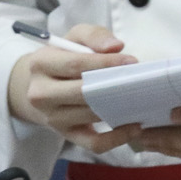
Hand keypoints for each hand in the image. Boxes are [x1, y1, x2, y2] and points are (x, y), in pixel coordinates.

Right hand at [6, 23, 143, 152]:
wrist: (39, 86)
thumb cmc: (63, 58)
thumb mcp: (74, 38)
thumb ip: (94, 36)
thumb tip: (116, 47)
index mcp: (40, 64)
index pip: (75, 65)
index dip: (105, 63)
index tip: (131, 62)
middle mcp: (40, 94)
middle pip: (82, 93)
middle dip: (113, 87)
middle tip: (139, 82)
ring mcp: (52, 118)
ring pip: (90, 116)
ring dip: (118, 109)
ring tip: (141, 99)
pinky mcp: (66, 135)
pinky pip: (93, 144)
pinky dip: (116, 139)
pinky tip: (134, 127)